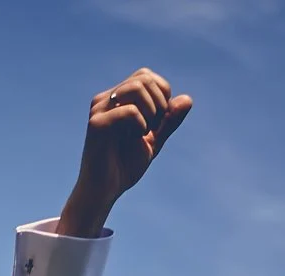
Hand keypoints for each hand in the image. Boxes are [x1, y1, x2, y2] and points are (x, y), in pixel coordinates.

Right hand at [57, 68, 193, 236]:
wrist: (104, 190)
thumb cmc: (124, 166)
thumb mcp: (154, 140)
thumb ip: (169, 121)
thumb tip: (187, 99)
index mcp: (116, 99)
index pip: (146, 76)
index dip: (162, 93)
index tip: (159, 121)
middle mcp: (105, 99)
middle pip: (144, 78)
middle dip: (160, 102)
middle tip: (154, 128)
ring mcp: (99, 110)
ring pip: (136, 88)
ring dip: (152, 110)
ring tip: (145, 132)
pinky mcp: (97, 124)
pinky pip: (130, 111)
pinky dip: (141, 124)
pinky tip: (135, 138)